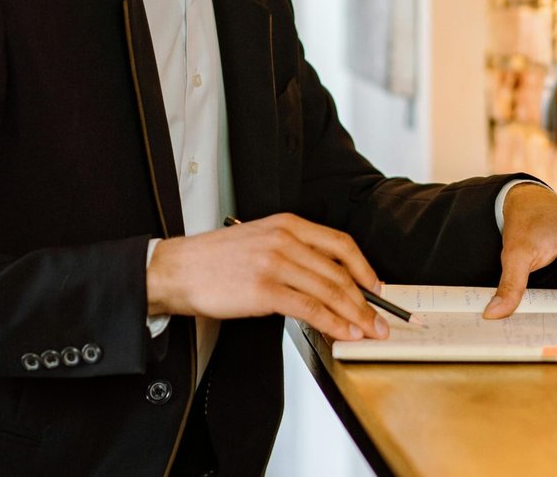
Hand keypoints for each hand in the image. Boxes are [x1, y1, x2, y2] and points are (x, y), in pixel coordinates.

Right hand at [147, 213, 389, 340]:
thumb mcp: (258, 238)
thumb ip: (292, 251)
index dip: (364, 267)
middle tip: (380, 319)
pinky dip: (332, 323)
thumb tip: (325, 280)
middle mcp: (285, 239)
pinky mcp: (264, 290)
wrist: (176, 269)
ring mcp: (275, 263)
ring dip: (355, 315)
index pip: (339, 243)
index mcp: (287, 223)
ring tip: (368, 332)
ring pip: (329, 291)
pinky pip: (310, 309)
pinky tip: (341, 333)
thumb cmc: (214, 259)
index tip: (376, 286)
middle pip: (339, 271)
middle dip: (365, 300)